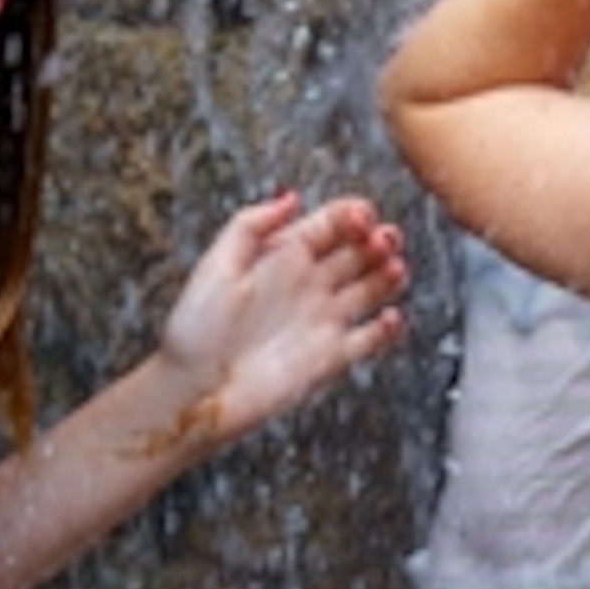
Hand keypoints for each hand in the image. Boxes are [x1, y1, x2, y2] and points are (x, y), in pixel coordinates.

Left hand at [154, 192, 408, 444]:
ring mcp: (322, 320)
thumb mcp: (218, 264)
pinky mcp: (330, 357)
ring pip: (370, 290)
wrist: (194, 391)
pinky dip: (388, 328)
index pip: (330, 224)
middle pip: (358, 253)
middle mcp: (307, 284)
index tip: (363, 215)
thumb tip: (290, 197)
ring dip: (388, 276)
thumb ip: (252, 224)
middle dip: (378, 240)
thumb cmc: (195, 329)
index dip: (351, 214)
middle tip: (386, 240)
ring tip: (395, 269)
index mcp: (283, 256)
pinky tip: (392, 316)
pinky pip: (369, 339)